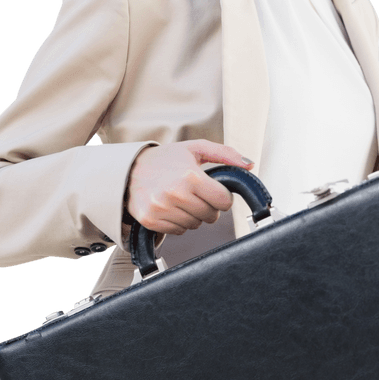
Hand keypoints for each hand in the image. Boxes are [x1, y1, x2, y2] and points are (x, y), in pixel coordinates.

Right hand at [126, 139, 254, 234]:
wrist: (129, 169)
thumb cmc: (165, 159)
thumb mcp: (195, 148)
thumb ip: (225, 154)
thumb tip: (249, 164)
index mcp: (190, 176)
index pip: (224, 201)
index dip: (222, 197)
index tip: (213, 190)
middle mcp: (175, 193)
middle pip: (211, 216)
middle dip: (208, 206)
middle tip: (195, 194)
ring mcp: (161, 208)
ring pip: (195, 225)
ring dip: (193, 215)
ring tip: (181, 199)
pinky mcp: (151, 220)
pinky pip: (178, 231)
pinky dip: (178, 222)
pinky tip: (170, 207)